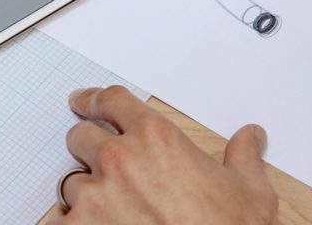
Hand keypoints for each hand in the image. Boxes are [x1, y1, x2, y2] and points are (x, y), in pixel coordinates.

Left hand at [45, 86, 275, 223]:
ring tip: (112, 212)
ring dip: (87, 193)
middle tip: (102, 166)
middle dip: (89, 148)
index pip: (111, 101)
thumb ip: (242, 157)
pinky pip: (61, 219)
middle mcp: (120, 158)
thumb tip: (250, 137)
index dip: (93, 99)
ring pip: (72, 181)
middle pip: (81, 137)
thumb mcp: (249, 191)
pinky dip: (73, 224)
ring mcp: (97, 195)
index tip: (82, 102)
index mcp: (156, 138)